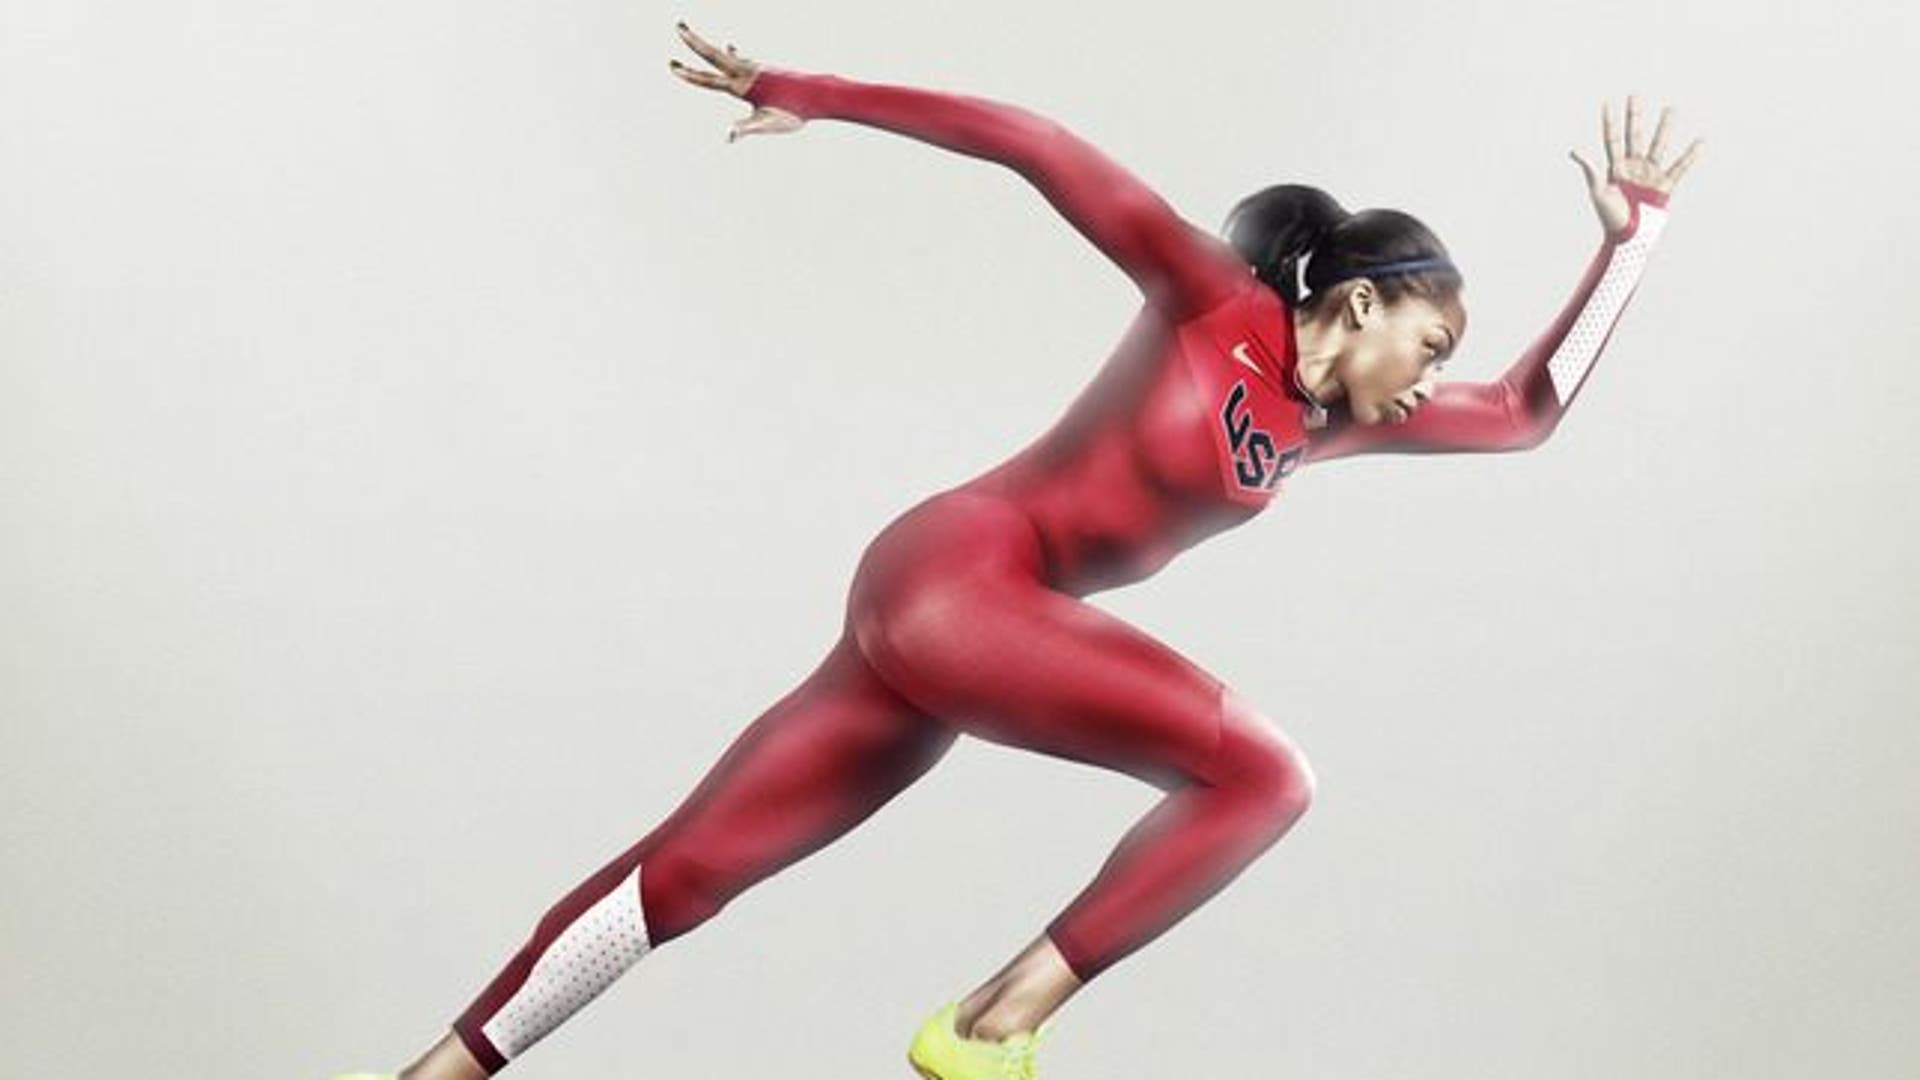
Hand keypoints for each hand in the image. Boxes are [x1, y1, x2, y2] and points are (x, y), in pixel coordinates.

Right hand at [667, 21, 803, 142]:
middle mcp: (746, 71)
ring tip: (690, 36)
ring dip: (707, 47)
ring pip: (724, 55)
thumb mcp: (767, 123)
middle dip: (694, 41)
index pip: (708, 79)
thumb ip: (746, 128)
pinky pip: (740, 59)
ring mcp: (754, 68)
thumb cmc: (794, 111)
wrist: (818, 94)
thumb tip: (729, 135)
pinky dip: (731, 54)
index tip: (672, 64)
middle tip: (678, 25)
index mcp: (742, 84)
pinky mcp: (763, 70)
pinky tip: (731, 48)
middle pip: (713, 54)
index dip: (688, 74)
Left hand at [1569, 95, 1702, 237]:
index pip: (1612, 139)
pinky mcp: (1664, 186)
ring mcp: (1650, 174)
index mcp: (1615, 167)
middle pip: (1635, 135)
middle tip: (1635, 95)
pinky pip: (1680, 168)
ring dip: (1664, 127)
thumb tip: (1574, 150)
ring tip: (1670, 108)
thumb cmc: (1609, 217)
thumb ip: (1591, 169)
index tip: (1608, 102)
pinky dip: (1690, 156)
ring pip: (1658, 145)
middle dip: (1635, 116)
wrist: (1627, 237)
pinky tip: (1700, 142)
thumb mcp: (1599, 192)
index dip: (1610, 122)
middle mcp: (1633, 166)